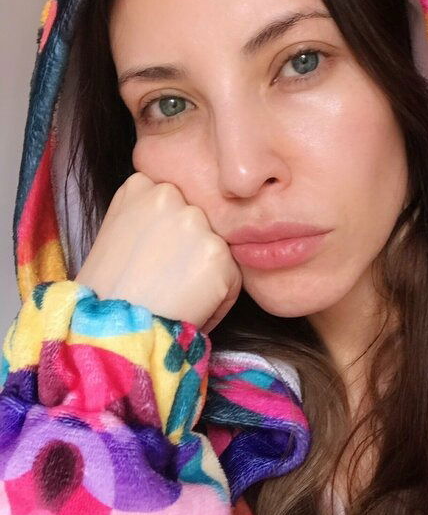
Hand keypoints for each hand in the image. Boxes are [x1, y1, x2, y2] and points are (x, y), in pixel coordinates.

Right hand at [75, 172, 241, 331]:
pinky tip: (188, 308)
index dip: (168, 237)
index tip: (152, 260)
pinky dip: (218, 299)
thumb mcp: (115, 233)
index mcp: (140, 185)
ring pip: (216, 249)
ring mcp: (194, 222)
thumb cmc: (108, 290)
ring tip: (174, 296)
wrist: (109, 329)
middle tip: (163, 282)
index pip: (176, 203)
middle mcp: (168, 195)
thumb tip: (182, 215)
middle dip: (189, 252)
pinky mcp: (216, 253)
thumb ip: (148, 214)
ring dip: (205, 274)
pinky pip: (232, 277)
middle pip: (198, 223)